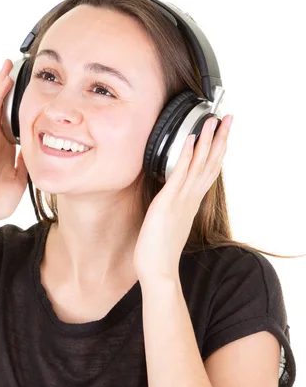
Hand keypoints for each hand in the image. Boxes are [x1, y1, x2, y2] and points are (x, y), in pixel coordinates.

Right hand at [0, 60, 27, 225]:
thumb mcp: (23, 177)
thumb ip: (29, 162)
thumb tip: (40, 150)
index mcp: (8, 148)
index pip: (15, 120)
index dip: (22, 105)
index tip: (32, 92)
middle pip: (4, 108)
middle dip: (10, 88)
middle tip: (17, 68)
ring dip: (1, 84)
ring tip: (7, 64)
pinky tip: (3, 81)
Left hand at [133, 114, 232, 282]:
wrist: (158, 269)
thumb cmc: (160, 249)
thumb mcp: (171, 222)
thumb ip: (175, 207)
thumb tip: (173, 198)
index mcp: (192, 202)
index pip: (209, 170)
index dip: (217, 150)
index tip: (223, 133)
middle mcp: (191, 198)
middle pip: (211, 162)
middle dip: (220, 139)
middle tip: (228, 118)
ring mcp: (181, 199)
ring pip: (199, 164)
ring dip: (206, 140)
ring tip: (213, 120)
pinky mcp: (168, 201)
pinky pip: (179, 174)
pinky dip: (186, 155)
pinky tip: (190, 139)